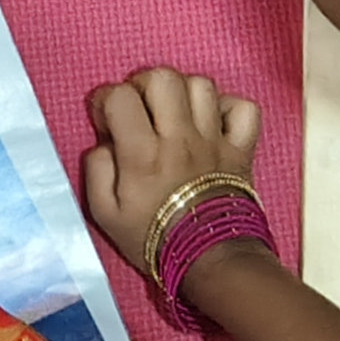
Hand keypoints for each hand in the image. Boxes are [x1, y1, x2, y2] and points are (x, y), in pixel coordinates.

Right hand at [75, 65, 262, 286]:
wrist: (210, 263)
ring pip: (202, 85)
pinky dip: (228, 108)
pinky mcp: (242, 149)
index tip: (107, 122)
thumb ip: (95, 170)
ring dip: (183, 92)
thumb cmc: (153, 239)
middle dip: (143, 84)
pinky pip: (244, 108)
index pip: (120, 96)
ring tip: (174, 114)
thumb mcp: (105, 214)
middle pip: (163, 77)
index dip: (106, 101)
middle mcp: (180, 138)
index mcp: (143, 154)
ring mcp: (216, 141)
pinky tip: (212, 123)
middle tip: (141, 110)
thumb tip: (103, 142)